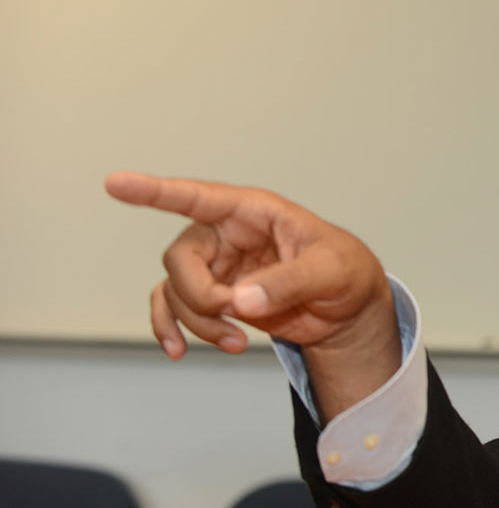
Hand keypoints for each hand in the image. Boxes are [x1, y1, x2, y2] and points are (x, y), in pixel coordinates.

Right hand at [106, 171, 398, 418]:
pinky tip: (178, 350)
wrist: (348, 311)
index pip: (198, 197)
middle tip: (234, 314)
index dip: (155, 191)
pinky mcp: (215, 296)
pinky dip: (170, 329)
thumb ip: (289, 282)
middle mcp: (227, 235)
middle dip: (199, 294)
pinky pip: (172, 307)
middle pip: (180, 258)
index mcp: (254, 212)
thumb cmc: (345, 272)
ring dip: (197, 322)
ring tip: (237, 342)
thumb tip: (239, 301)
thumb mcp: (331, 271)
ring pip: (176, 290)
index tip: (115, 183)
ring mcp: (217, 267)